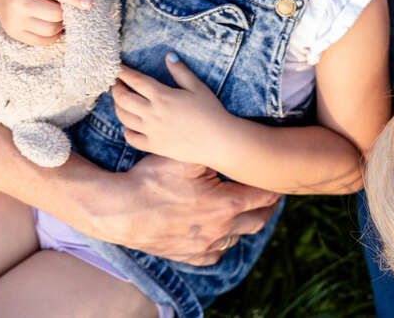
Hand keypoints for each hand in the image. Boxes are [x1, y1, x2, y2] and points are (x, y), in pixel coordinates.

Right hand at [0, 0, 91, 45]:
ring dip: (62, 23)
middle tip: (68, 5)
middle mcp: (17, 3)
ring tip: (59, 13)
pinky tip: (53, 23)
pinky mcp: (14, 32)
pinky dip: (54, 34)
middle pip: (55, 14)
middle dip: (68, 10)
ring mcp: (14, 20)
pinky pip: (43, 41)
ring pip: (51, 29)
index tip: (89, 3)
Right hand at [85, 154, 279, 264]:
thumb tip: (235, 137)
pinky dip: (222, 243)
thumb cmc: (152, 179)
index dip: (273, 186)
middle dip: (267, 206)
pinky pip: (215, 254)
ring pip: (237, 237)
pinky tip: (221, 231)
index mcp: (226, 204)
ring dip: (245, 223)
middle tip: (270, 195)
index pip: (264, 196)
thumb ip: (214, 149)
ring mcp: (204, 245)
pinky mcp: (188, 255)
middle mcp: (220, 229)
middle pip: (258, 220)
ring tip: (247, 209)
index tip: (275, 177)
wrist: (117, 209)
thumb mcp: (186, 156)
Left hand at [113, 54, 229, 166]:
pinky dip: (125, 130)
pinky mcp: (154, 146)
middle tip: (115, 82)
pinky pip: (131, 138)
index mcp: (163, 96)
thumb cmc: (211, 111)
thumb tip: (169, 55)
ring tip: (119, 100)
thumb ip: (180, 71)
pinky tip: (128, 125)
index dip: (124, 72)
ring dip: (117, 106)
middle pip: (124, 98)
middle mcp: (152, 113)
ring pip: (124, 117)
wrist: (218, 140)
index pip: (136, 81)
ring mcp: (151, 131)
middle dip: (116, 88)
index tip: (117, 67)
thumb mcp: (198, 87)